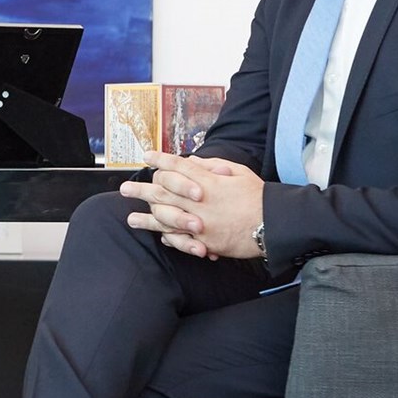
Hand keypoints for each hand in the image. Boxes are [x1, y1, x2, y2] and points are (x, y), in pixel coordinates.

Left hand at [119, 151, 265, 259]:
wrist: (273, 225)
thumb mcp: (238, 173)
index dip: (160, 160)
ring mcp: (199, 222)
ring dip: (146, 217)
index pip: (178, 166)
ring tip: (131, 218)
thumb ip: (213, 167)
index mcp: (207, 181)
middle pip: (163, 191)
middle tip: (124, 188)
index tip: (146, 156)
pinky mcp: (205, 241)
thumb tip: (193, 162)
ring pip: (165, 218)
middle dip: (141, 189)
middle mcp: (199, 201)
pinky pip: (180, 239)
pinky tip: (157, 235)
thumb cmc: (259, 197)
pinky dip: (168, 236)